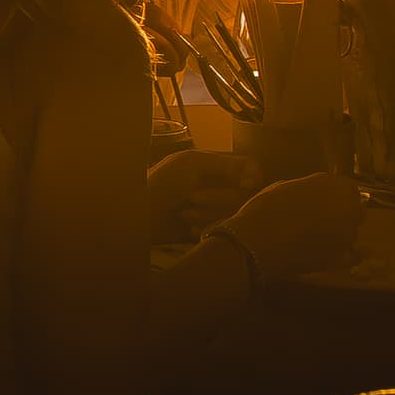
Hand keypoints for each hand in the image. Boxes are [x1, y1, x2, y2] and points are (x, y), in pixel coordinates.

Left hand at [147, 146, 265, 233]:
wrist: (138, 214)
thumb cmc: (161, 182)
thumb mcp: (191, 163)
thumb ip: (226, 164)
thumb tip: (256, 178)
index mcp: (217, 166)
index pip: (251, 169)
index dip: (252, 177)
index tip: (245, 184)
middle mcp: (221, 186)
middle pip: (245, 195)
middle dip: (219, 198)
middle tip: (191, 198)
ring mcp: (216, 209)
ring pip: (235, 214)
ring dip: (209, 214)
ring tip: (184, 214)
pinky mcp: (210, 229)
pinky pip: (224, 231)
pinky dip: (207, 229)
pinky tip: (188, 228)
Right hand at [207, 170, 367, 280]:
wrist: (258, 242)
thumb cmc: (265, 208)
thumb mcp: (286, 187)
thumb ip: (309, 189)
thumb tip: (313, 196)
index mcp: (333, 185)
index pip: (349, 188)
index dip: (337, 195)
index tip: (326, 200)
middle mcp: (347, 207)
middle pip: (356, 210)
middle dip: (343, 213)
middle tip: (323, 219)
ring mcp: (346, 234)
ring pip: (350, 232)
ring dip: (339, 233)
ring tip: (316, 238)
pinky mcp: (340, 258)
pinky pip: (349, 256)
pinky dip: (342, 255)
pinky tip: (327, 254)